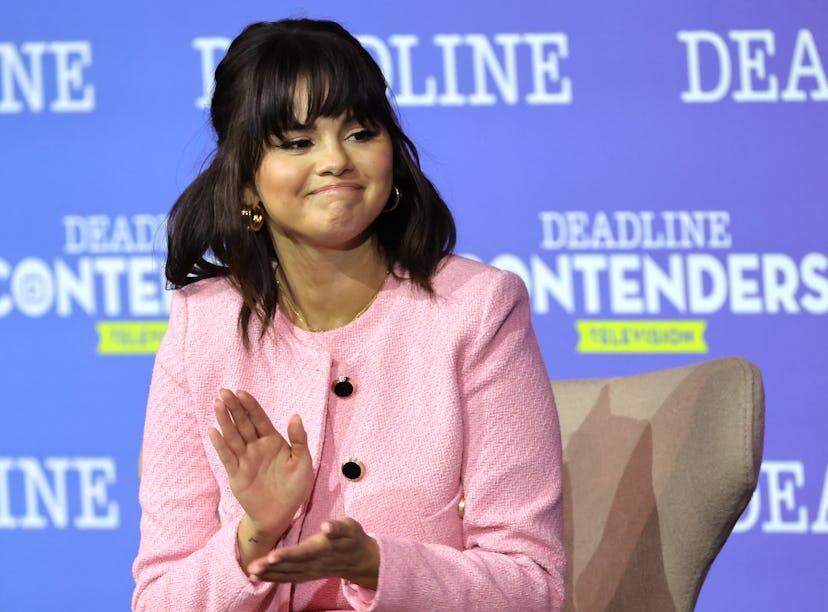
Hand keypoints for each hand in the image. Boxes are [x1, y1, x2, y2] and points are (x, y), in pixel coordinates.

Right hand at [208, 389, 312, 536]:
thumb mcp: (303, 462)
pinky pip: (227, 456)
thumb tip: (295, 415)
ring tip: (217, 404)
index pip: (259, 418)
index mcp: (273, 441)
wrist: (281, 514)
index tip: (241, 392)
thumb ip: (299, 439)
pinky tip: (213, 430)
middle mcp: (256, 446)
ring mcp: (245, 459)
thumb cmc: (294, 487)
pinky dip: (220, 444)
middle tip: (223, 391)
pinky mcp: (236, 473)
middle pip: (243, 423)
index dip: (250, 405)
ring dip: (224, 420)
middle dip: (233, 407)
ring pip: (232, 436)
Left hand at [248, 518, 379, 589]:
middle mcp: (315, 562)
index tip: (272, 556)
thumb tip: (326, 526)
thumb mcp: (351, 527)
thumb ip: (338, 527)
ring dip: (270, 575)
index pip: (303, 553)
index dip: (288, 555)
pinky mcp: (308, 574)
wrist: (360, 559)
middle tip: (253, 567)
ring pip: (288, 574)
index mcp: (323, 548)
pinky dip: (274, 579)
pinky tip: (259, 577)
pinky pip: (289, 578)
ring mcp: (311, 571)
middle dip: (271, 567)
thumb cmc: (353, 537)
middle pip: (291, 566)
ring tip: (252, 573)